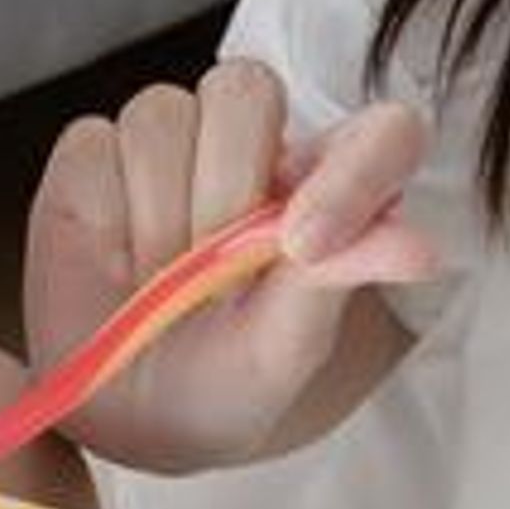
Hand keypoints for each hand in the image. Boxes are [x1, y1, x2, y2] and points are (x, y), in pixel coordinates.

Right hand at [25, 61, 436, 471]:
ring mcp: (168, 143)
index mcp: (326, 184)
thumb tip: (417, 247)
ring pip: (161, 112)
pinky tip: (111, 261)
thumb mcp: (287, 345)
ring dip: (156, 212)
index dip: (352, 170)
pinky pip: (92, 141)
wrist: (127, 419)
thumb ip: (338, 277)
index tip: (308, 245)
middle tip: (208, 277)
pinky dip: (100, 211)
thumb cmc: (225, 381)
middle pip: (246, 88)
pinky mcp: (92, 155)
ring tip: (154, 280)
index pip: (380, 132)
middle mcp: (251, 147)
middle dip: (222, 188)